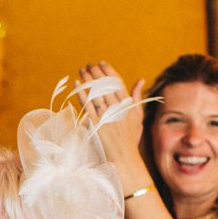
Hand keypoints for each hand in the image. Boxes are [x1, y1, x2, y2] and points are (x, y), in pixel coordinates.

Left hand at [75, 62, 148, 181]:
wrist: (124, 156)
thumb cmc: (131, 136)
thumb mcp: (137, 116)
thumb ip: (137, 97)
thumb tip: (140, 80)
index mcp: (128, 105)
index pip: (117, 82)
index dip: (108, 70)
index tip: (101, 62)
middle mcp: (118, 109)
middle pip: (105, 85)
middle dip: (96, 73)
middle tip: (88, 65)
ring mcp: (107, 116)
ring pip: (95, 93)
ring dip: (88, 80)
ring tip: (82, 70)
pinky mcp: (97, 124)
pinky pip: (87, 106)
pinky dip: (82, 94)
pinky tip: (77, 85)